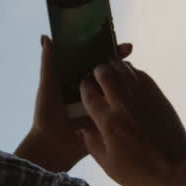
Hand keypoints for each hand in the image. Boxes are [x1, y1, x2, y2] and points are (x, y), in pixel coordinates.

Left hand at [16, 35, 132, 172]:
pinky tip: (140, 94)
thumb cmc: (46, 115)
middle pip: (107, 71)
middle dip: (120, 62)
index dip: (107, 50)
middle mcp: (88, 89)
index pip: (94, 59)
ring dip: (126, 79)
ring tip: (136, 72)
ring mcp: (98, 104)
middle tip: (130, 53)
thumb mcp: (47, 87)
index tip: (120, 45)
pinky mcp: (105, 119)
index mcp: (75, 79)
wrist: (51, 148)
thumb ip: (48, 64)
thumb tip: (46, 37)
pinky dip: (128, 101)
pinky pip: (118, 107)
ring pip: (115, 87)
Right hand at [78, 60, 185, 185]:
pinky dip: (133, 73)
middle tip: (97, 74)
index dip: (84, 87)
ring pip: (125, 70)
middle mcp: (123, 104)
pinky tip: (130, 78)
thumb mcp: (108, 166)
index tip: (84, 85)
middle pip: (106, 73)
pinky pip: (142, 76)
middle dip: (98, 71)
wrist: (175, 172)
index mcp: (108, 121)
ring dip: (115, 68)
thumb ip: (92, 144)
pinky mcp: (159, 97)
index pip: (89, 94)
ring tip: (112, 71)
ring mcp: (143, 97)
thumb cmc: (139, 174)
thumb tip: (81, 129)